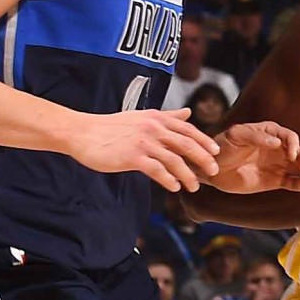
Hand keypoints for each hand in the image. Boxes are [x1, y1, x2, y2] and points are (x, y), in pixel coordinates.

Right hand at [66, 108, 219, 191]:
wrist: (83, 133)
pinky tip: (174, 187)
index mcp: (156, 118)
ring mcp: (143, 142)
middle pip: (186, 144)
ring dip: (187, 175)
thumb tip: (188, 112)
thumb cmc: (111, 127)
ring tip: (193, 186)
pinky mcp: (132, 156)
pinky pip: (157, 170)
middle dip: (203, 159)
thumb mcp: (142, 117)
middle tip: (213, 171)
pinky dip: (169, 179)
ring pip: (174, 159)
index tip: (216, 153)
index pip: (188, 129)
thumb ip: (167, 116)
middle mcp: (153, 128)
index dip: (204, 141)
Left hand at [208, 121, 299, 194]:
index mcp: (270, 133)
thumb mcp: (236, 136)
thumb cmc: (222, 147)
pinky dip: (298, 184)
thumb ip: (256, 137)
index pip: (289, 137)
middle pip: (299, 151)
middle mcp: (277, 148)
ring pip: (299, 167)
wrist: (212, 170)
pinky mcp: (274, 181)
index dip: (294, 144)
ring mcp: (277, 165)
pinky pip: (291, 182)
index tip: (292, 154)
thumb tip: (277, 142)